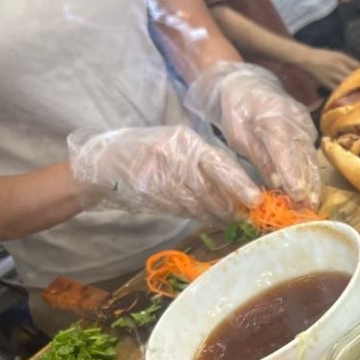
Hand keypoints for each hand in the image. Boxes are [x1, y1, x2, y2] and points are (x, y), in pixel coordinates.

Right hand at [67, 125, 257, 221]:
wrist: (104, 165)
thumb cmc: (146, 151)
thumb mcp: (175, 146)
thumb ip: (202, 162)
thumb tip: (237, 186)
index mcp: (184, 141)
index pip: (219, 163)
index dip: (239, 183)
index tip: (256, 199)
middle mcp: (174, 158)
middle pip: (211, 188)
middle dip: (230, 204)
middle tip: (245, 214)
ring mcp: (161, 178)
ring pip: (198, 203)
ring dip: (217, 214)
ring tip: (230, 218)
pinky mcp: (153, 196)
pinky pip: (184, 210)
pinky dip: (200, 216)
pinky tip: (209, 218)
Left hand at [185, 62, 320, 204]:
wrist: (249, 86)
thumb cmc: (238, 112)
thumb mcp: (239, 135)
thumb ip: (259, 157)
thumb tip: (275, 182)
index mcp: (272, 117)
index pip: (284, 147)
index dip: (292, 172)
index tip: (297, 194)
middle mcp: (295, 120)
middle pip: (303, 155)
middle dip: (307, 183)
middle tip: (307, 208)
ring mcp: (305, 124)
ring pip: (311, 157)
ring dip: (313, 183)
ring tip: (313, 205)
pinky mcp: (309, 131)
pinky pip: (311, 155)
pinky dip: (312, 175)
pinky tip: (312, 193)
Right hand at [300, 47, 359, 89]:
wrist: (308, 59)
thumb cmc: (324, 56)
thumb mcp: (338, 55)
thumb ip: (350, 61)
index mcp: (342, 57)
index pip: (357, 65)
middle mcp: (338, 65)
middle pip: (353, 76)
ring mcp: (332, 75)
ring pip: (346, 84)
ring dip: (355, 89)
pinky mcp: (326, 82)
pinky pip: (337, 89)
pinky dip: (344, 93)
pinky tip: (350, 97)